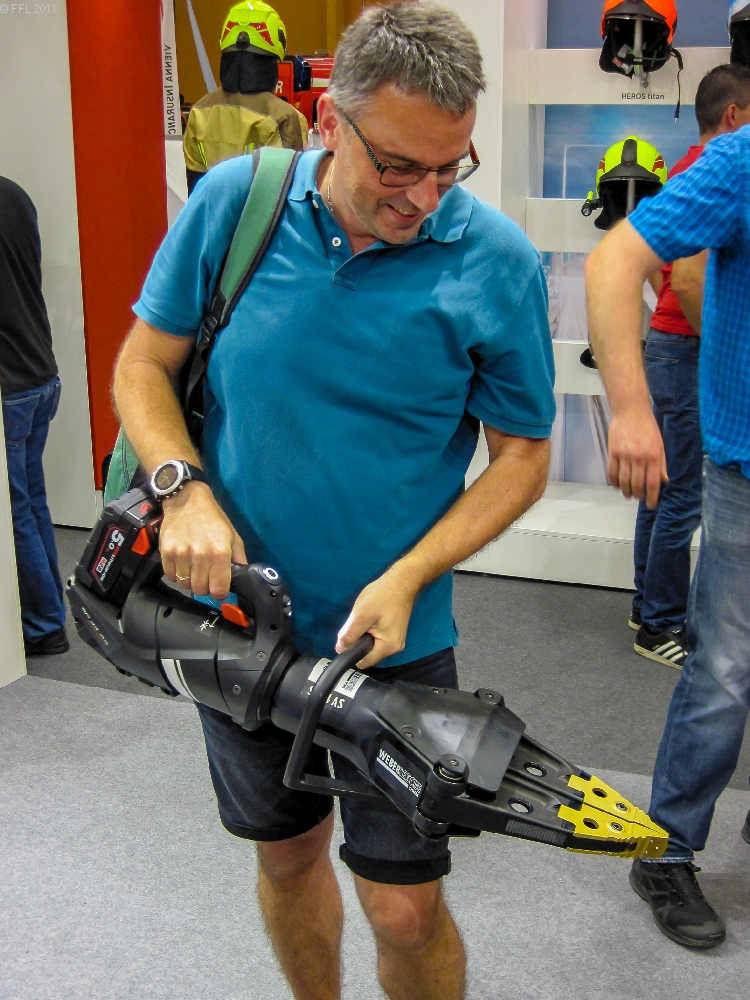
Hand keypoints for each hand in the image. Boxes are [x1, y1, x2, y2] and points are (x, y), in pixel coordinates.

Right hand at [159, 481, 245, 598]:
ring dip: (190, 581)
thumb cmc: (213, 518)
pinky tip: (183, 565)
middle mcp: (200, 556)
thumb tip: (242, 580)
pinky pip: (171, 577)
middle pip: (200, 590)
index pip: (218, 589)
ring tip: (194, 569)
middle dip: (205, 587)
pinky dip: (177, 575)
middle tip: (207, 576)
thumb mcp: (233, 536)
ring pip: (185, 585)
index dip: (220, 592)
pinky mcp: (166, 553)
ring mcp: (181, 555)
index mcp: (220, 553)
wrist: (187, 500)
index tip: (219, 587)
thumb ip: (239, 559)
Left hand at [335, 563, 420, 668]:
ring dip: (364, 635)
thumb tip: (339, 649)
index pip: (363, 662)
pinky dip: (370, 631)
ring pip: (371, 645)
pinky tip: (370, 618)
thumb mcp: (361, 615)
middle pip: (368, 654)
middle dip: (358, 642)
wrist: (401, 581)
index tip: (346, 639)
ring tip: (363, 620)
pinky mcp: (394, 632)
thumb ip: (349, 634)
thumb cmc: (382, 596)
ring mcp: (396, 640)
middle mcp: (394, 648)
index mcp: (388, 647)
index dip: (351, 653)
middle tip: (356, 624)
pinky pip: (377, 638)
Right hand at [607, 407, 667, 507]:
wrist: (631, 412)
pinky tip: (616, 485)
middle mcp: (639, 458)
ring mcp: (624, 456)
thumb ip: (661, 464)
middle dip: (638, 495)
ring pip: (623, 481)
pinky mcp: (612, 452)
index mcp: (653, 457)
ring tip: (628, 494)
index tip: (651, 505)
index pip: (653, 483)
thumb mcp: (660, 445)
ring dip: (625, 491)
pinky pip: (612, 472)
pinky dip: (614, 482)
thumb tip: (664, 481)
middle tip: (638, 498)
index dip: (652, 497)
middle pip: (636, 485)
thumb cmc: (648, 428)